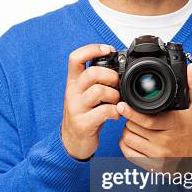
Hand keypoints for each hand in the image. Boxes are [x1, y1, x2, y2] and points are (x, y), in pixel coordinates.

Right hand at [61, 44, 120, 159]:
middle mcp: (72, 92)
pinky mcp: (82, 123)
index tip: (108, 49)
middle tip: (117, 85)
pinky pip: (104, 111)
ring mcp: (75, 108)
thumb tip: (119, 67)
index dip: (92, 49)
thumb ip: (97, 80)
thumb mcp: (86, 93)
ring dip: (115, 96)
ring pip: (99, 91)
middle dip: (111, 77)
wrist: (72, 141)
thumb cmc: (85, 114)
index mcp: (73, 82)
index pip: (75, 58)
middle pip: (92, 73)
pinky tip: (116, 114)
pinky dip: (115, 112)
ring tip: (116, 102)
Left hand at [118, 62, 191, 172]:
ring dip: (127, 130)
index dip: (131, 112)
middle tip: (133, 112)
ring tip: (134, 124)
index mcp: (173, 126)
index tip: (121, 104)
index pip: (146, 120)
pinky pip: (129, 154)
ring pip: (128, 139)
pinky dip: (126, 144)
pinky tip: (133, 137)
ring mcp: (156, 156)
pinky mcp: (151, 165)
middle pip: (134, 128)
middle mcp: (164, 143)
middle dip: (130, 118)